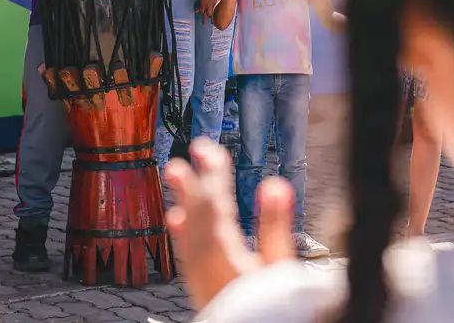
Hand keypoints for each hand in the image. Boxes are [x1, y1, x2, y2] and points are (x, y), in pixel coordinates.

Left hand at [164, 139, 297, 311]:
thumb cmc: (269, 304)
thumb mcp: (279, 266)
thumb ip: (275, 225)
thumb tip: (275, 183)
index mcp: (225, 252)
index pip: (216, 202)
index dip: (213, 172)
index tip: (210, 148)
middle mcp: (205, 260)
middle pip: (196, 212)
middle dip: (195, 178)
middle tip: (193, 148)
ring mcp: (197, 272)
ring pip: (186, 228)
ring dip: (183, 197)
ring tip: (176, 171)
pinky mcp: (197, 282)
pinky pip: (183, 250)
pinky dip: (179, 230)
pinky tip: (174, 219)